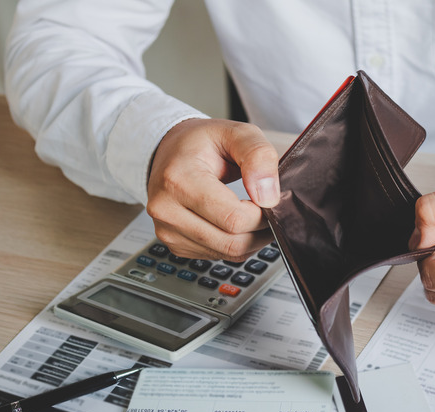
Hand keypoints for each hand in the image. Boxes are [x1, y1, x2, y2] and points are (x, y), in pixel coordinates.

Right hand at [146, 118, 279, 260]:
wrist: (172, 152)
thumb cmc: (203, 142)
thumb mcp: (237, 132)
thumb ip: (258, 156)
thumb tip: (269, 198)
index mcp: (178, 180)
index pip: (233, 218)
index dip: (261, 214)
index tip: (267, 198)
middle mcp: (166, 209)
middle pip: (231, 242)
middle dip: (260, 230)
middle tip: (267, 210)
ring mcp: (167, 230)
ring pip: (227, 254)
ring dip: (251, 239)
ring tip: (254, 214)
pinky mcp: (174, 245)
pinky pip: (218, 256)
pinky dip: (236, 244)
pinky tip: (236, 223)